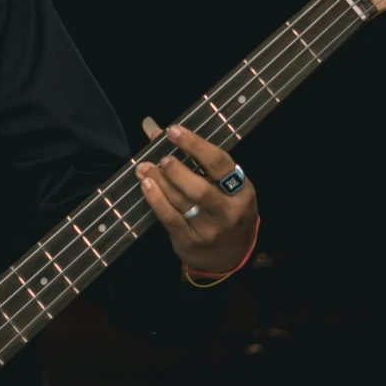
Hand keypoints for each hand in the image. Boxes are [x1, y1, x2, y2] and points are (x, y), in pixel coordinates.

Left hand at [135, 122, 258, 278]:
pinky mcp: (190, 242)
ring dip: (160, 182)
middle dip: (177, 171)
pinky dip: (156, 200)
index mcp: (242, 191)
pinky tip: (146, 185)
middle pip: (200, 189)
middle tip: (162, 159)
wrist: (230, 256)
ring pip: (182, 203)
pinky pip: (169, 218)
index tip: (173, 131)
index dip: (195, 145)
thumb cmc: (225, 210)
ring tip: (144, 168)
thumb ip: (194, 158)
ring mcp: (210, 230)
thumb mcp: (221, 185)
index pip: (219, 163)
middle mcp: (229, 212)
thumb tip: (153, 129)